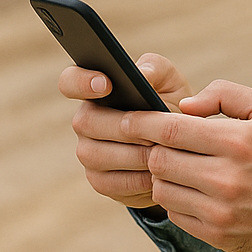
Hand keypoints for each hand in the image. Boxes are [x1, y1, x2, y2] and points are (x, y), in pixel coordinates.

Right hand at [58, 55, 191, 208]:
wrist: (181, 143)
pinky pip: (110, 183)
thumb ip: (154, 68)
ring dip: (132, 154)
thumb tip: (140, 75)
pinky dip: (136, 179)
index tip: (106, 85)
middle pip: (85, 122)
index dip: (80, 82)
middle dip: (121, 127)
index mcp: (95, 89)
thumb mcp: (168, 79)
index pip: (70, 81)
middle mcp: (85, 120)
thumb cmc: (169, 102)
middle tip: (152, 131)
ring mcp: (88, 152)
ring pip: (96, 155)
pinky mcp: (100, 181)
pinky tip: (157, 173)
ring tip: (159, 151)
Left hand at [126, 80, 251, 251]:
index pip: (171, 130)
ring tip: (179, 164)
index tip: (126, 116)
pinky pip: (175, 213)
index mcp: (237, 142)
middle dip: (152, 147)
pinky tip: (193, 188)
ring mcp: (220, 211)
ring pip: (162, 189)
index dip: (141, 122)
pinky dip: (176, 198)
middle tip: (158, 140)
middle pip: (160, 159)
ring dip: (163, 174)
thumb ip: (225, 95)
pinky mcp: (217, 235)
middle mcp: (226, 178)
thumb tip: (186, 106)